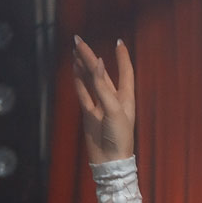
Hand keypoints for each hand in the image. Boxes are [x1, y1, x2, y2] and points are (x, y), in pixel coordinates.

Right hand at [71, 35, 135, 164]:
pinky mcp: (89, 114)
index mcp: (126, 97)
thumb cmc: (119, 137)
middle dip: (90, 56)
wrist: (110, 162)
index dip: (122, 56)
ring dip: (83, 66)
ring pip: (90, 81)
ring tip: (75, 51)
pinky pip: (83, 94)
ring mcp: (100, 106)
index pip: (125, 71)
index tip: (118, 41)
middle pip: (101, 72)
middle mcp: (114, 99)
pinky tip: (75, 70)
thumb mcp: (114, 109)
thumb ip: (103, 87)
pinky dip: (79, 82)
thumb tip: (97, 63)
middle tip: (78, 41)